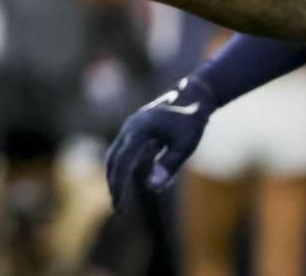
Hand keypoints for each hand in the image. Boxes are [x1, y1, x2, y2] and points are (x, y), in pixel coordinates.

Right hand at [104, 76, 215, 208]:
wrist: (193, 95)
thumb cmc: (191, 121)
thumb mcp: (185, 145)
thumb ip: (168, 165)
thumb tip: (152, 188)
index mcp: (138, 131)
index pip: (122, 163)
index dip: (119, 187)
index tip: (121, 208)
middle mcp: (129, 128)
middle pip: (112, 161)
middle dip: (114, 185)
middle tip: (119, 209)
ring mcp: (130, 127)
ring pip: (114, 155)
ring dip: (115, 176)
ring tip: (121, 198)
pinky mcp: (135, 129)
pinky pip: (122, 151)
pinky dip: (122, 167)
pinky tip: (130, 179)